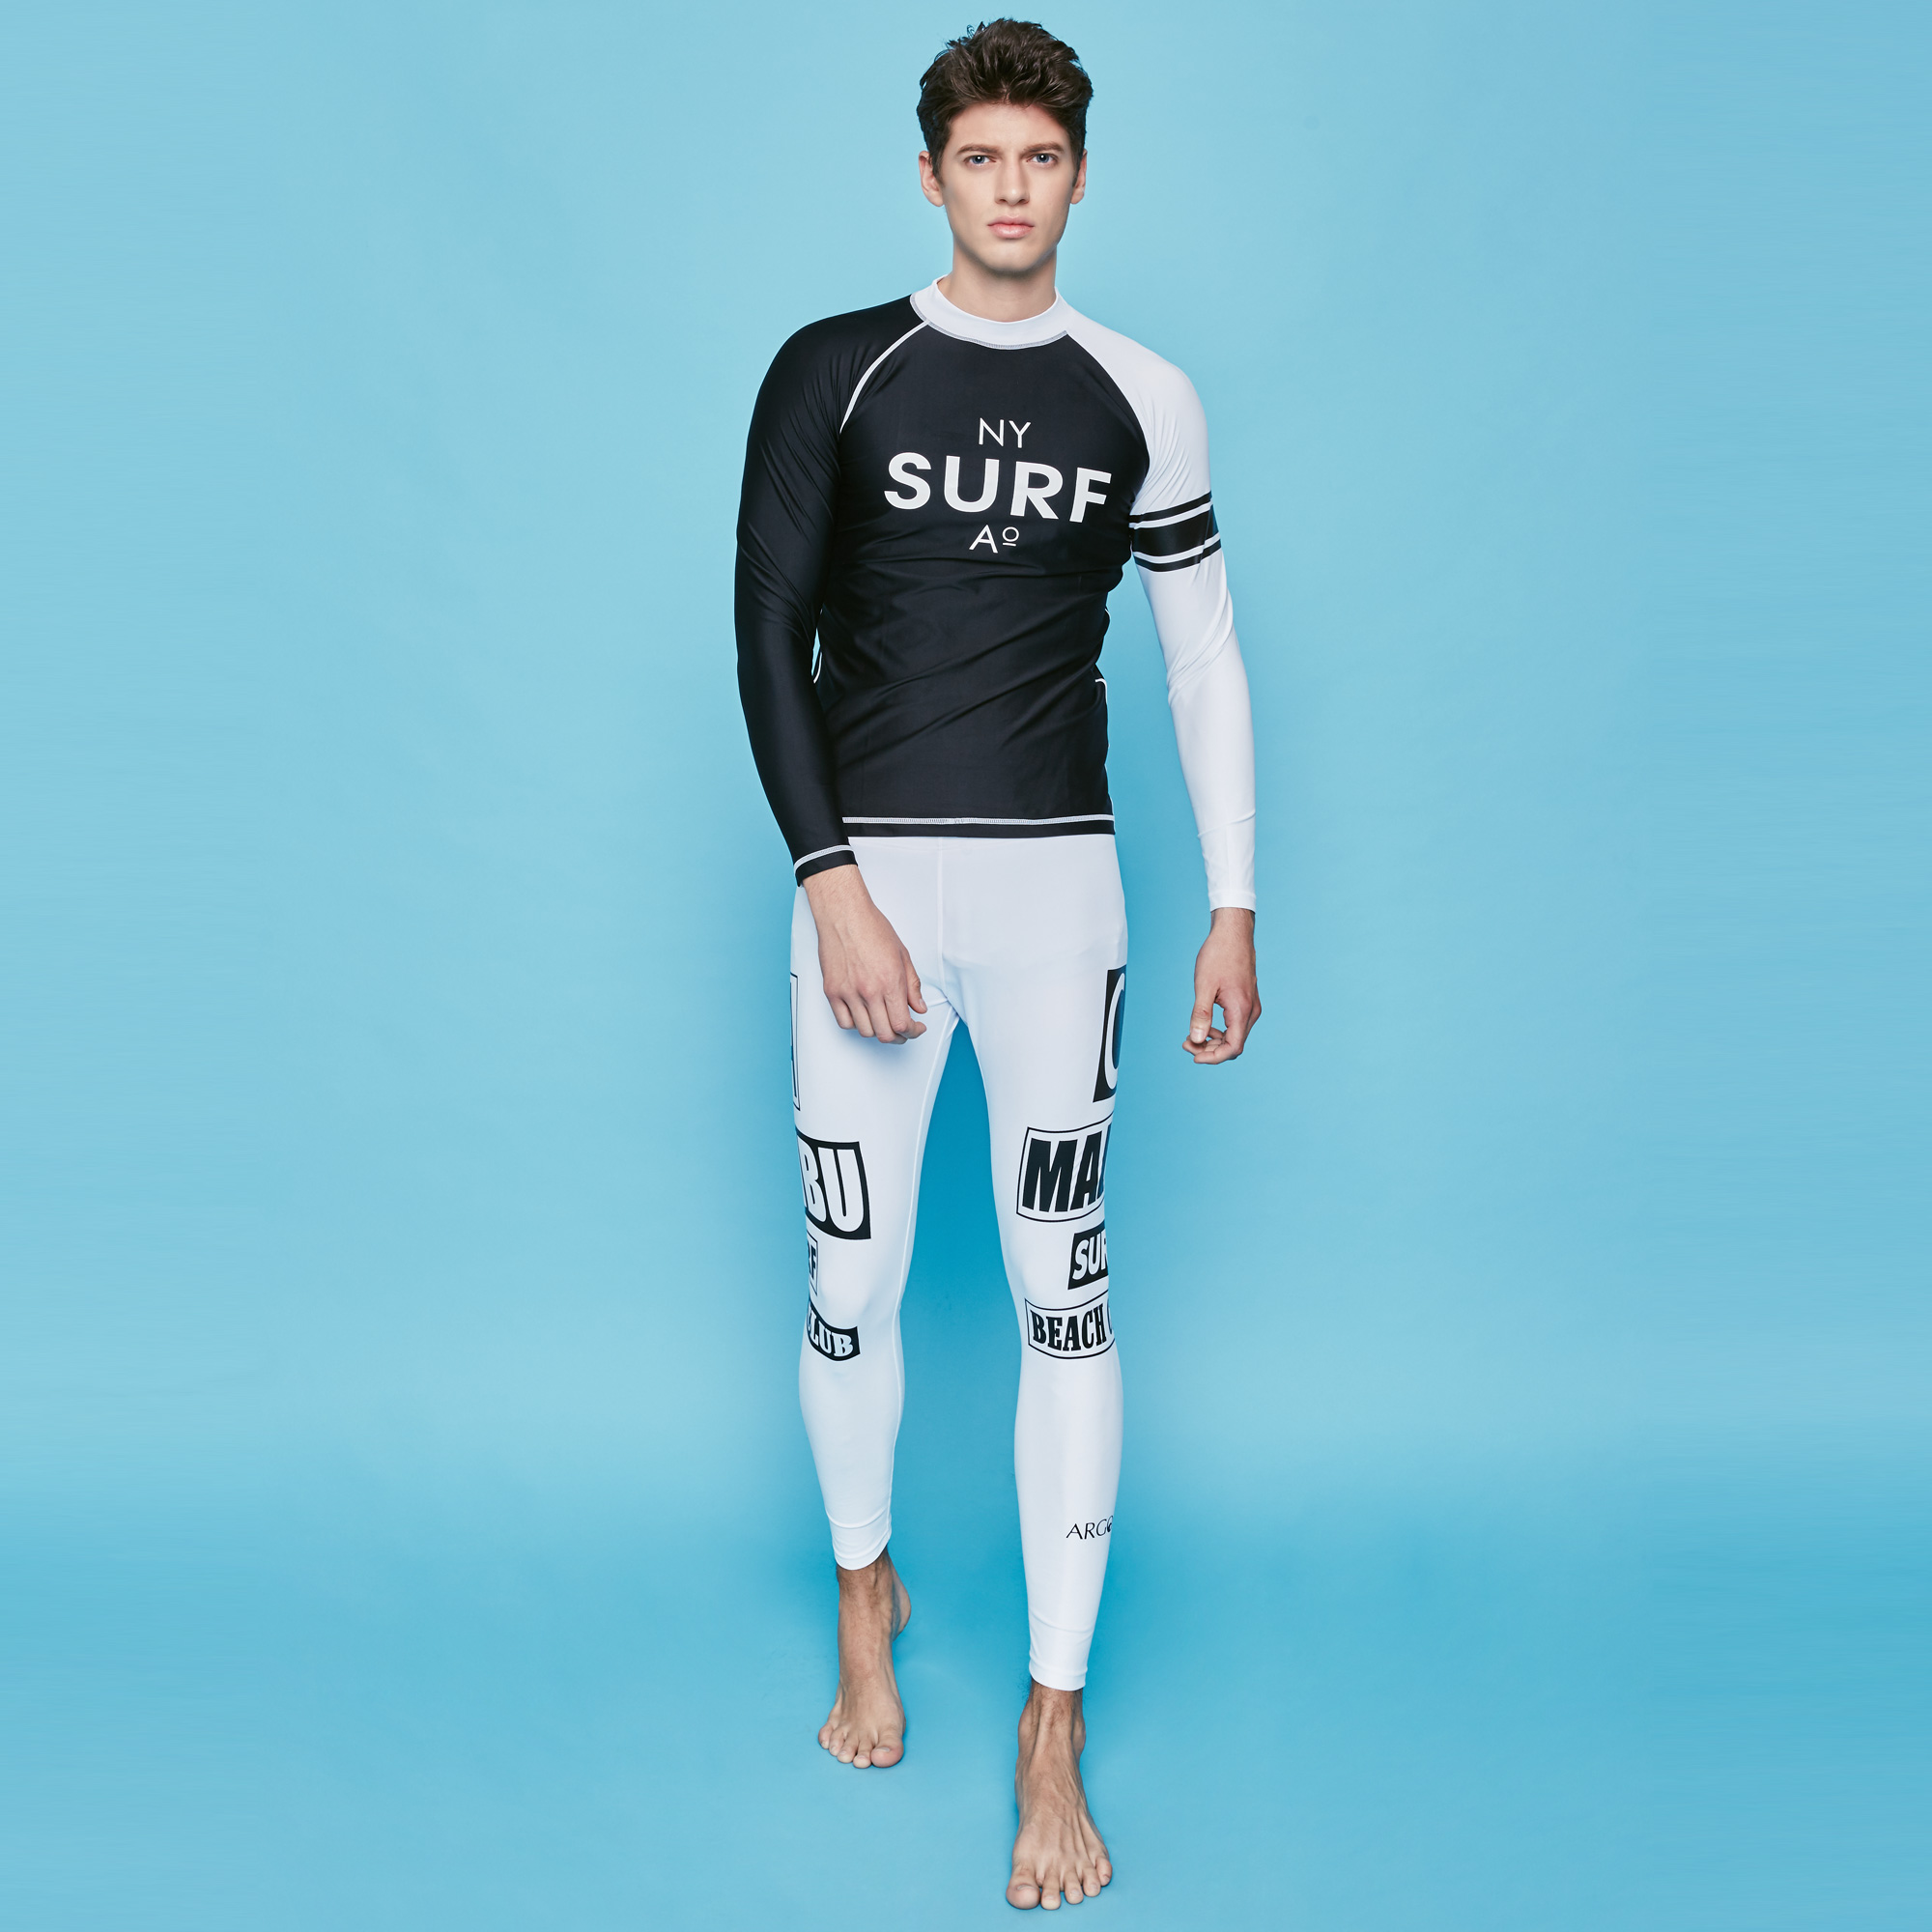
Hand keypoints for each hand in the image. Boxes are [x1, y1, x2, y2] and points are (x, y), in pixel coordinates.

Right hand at [803, 864, 927, 1042]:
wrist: (843, 914)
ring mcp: (848, 993)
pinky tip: (863, 1016)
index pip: (902, 1024)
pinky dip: (855, 1024)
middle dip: (898, 1037)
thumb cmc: (871, 927)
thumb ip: (912, 985)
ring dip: (877, 1031)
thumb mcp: (902, 955)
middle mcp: (869, 990)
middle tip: (903, 1031)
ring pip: (865, 1031)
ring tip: (883, 1022)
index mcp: (890, 981)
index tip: (916, 1028)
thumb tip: (919, 1006)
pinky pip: (844, 1022)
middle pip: (884, 1034)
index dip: (913, 1032)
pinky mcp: (832, 991)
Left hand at [1184, 907, 1259, 1063]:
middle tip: (1186, 1042)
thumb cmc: (1218, 955)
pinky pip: (1236, 1024)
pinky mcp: (1247, 1000)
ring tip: (1192, 1035)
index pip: (1232, 1048)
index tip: (1193, 1054)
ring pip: (1235, 1036)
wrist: (1233, 933)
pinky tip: (1205, 1025)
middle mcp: (1251, 1011)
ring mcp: (1251, 1006)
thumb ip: (1200, 1014)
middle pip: (1234, 1045)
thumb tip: (1196, 1040)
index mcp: (1241, 1010)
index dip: (1213, 1057)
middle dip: (1210, 1050)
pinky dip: (1221, 1030)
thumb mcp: (1204, 986)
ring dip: (1215, 1041)